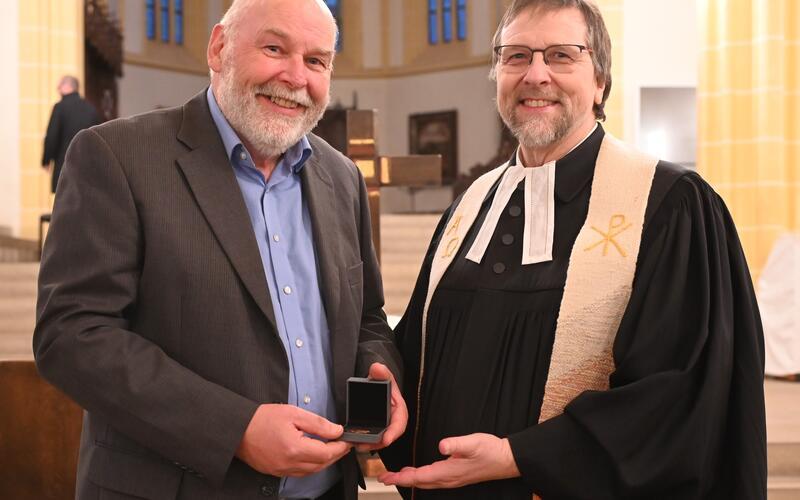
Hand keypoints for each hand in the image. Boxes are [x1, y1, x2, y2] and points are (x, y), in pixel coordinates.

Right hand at [236, 404, 351, 476]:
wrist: (238, 429)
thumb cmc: (261, 419)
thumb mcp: (293, 413)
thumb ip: (317, 423)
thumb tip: (336, 430)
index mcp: (295, 448)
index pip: (327, 452)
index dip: (341, 446)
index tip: (347, 440)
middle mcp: (289, 463)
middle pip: (322, 464)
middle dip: (335, 455)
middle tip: (343, 444)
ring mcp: (282, 470)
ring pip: (311, 471)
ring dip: (324, 461)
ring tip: (331, 449)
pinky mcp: (276, 472)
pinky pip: (299, 472)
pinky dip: (310, 465)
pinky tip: (313, 455)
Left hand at [355, 362, 407, 451]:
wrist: (373, 384)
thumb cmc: (381, 381)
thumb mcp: (381, 375)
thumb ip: (381, 372)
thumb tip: (377, 369)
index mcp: (398, 409)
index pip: (400, 423)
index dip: (394, 433)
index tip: (386, 440)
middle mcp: (392, 419)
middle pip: (388, 435)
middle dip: (378, 443)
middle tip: (364, 445)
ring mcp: (383, 425)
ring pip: (379, 439)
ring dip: (369, 444)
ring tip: (357, 445)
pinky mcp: (375, 428)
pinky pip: (371, 437)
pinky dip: (364, 441)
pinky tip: (354, 442)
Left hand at [378, 433, 519, 488]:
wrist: (506, 460)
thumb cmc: (491, 451)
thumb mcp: (473, 443)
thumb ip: (456, 444)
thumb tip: (441, 445)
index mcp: (448, 472)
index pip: (419, 477)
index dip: (401, 477)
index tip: (386, 476)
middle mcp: (448, 479)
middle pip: (419, 482)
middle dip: (400, 480)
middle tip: (383, 477)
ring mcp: (452, 479)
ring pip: (425, 482)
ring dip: (409, 479)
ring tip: (395, 476)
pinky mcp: (456, 476)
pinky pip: (433, 480)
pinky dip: (421, 478)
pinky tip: (418, 473)